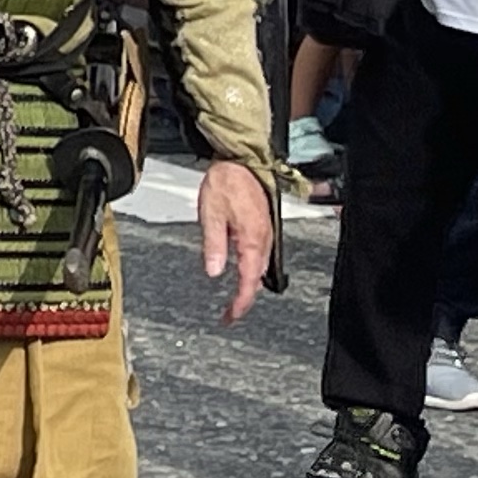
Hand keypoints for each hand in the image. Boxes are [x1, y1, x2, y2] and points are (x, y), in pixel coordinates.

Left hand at [194, 160, 276, 322]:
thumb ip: (214, 245)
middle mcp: (264, 239)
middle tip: (228, 313)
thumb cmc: (227, 182)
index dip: (241, 302)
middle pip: (257, 278)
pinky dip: (251, 269)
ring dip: (248, 285)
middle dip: (244, 298)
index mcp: (252, 239)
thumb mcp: (211, 215)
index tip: (231, 316)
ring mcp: (266, 233)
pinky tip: (240, 271)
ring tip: (233, 299)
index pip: (249, 280)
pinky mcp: (263, 227)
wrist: (241, 161)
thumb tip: (214, 272)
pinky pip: (259, 255)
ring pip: (259, 268)